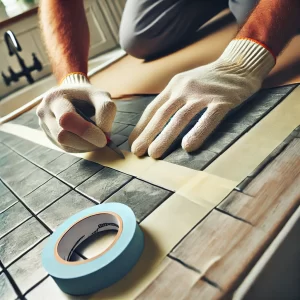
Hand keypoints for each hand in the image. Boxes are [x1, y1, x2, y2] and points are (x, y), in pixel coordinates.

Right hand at [37, 73, 115, 151]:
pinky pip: (67, 148)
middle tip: (103, 141)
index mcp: (55, 98)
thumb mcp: (100, 95)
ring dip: (86, 146)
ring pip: (65, 145)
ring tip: (97, 138)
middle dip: (86, 142)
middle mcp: (45, 113)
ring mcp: (45, 126)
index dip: (86, 130)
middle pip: (63, 135)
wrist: (73, 96)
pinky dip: (82, 147)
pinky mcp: (50, 138)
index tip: (105, 137)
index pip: (66, 118)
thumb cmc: (88, 96)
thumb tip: (104, 133)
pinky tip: (89, 139)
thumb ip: (106, 109)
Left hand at [129, 39, 274, 157]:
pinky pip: (208, 119)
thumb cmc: (209, 80)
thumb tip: (156, 124)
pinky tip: (188, 147)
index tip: (133, 142)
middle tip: (137, 152)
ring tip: (154, 154)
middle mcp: (185, 88)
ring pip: (181, 118)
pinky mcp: (222, 101)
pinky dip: (197, 132)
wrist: (239, 65)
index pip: (153, 108)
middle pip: (162, 114)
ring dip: (165, 137)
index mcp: (174, 86)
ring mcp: (203, 94)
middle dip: (148, 134)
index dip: (142, 127)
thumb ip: (173, 101)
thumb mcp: (186, 84)